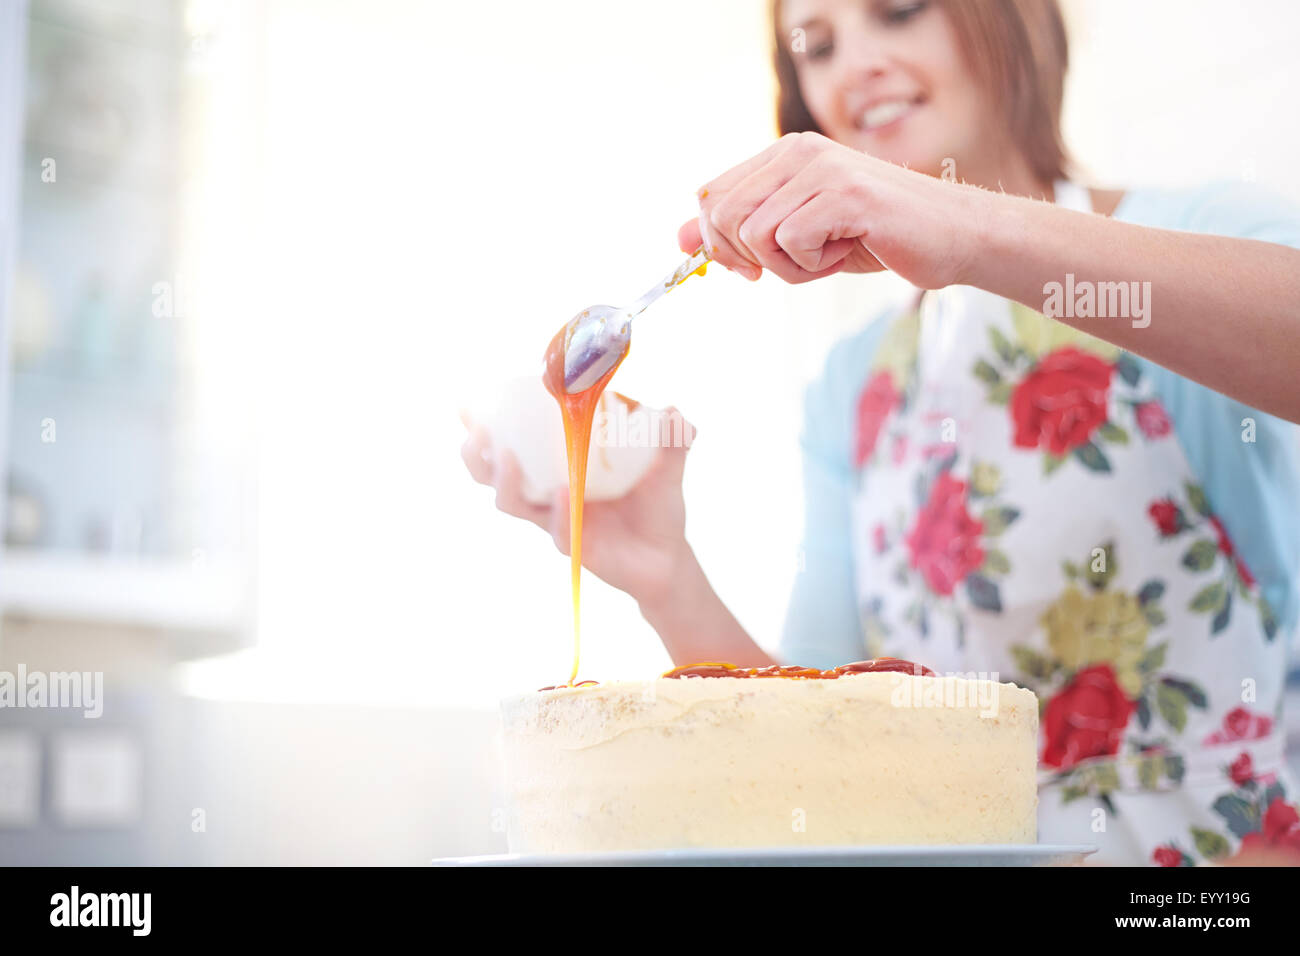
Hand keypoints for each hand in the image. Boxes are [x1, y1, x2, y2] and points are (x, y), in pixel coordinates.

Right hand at [460, 408, 695, 606]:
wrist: (669, 559)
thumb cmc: (656, 509)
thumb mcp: (666, 469)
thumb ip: (672, 441)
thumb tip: (677, 412)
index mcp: (559, 466)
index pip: (512, 443)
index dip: (484, 426)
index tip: (468, 405)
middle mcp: (549, 493)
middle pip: (492, 476)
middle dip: (477, 454)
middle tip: (479, 432)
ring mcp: (558, 520)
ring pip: (513, 503)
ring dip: (505, 479)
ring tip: (507, 456)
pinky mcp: (575, 547)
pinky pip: (558, 529)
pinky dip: (558, 510)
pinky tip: (563, 491)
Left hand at [678, 131, 984, 287]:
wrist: (951, 238)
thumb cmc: (874, 236)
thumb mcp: (797, 235)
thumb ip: (741, 231)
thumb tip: (679, 240)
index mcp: (784, 154)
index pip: (711, 196)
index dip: (718, 242)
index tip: (750, 267)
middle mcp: (799, 151)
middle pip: (723, 216)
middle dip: (749, 257)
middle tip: (796, 263)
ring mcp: (823, 169)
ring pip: (755, 234)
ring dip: (788, 265)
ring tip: (829, 253)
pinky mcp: (844, 194)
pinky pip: (790, 243)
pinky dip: (813, 266)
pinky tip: (847, 250)